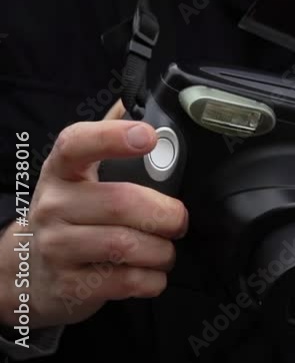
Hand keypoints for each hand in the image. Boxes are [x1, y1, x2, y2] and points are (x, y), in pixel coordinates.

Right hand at [0, 102, 187, 327]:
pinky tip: (153, 273)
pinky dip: (152, 279)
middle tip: (180, 220)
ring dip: (162, 250)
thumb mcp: (80, 173)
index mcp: (63, 170)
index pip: (78, 144)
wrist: (25, 270)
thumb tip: (136, 100)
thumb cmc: (70, 213)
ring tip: (166, 249)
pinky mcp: (68, 284)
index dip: (113, 137)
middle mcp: (54, 205)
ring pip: (127, 245)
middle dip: (166, 213)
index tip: (148, 136)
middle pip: (121, 203)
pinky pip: (125, 281)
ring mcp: (57, 247)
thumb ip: (108, 135)